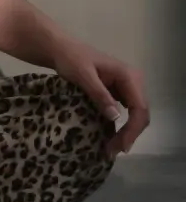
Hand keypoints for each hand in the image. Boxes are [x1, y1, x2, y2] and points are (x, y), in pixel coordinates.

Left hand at [51, 39, 149, 154]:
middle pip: (140, 114)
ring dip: (126, 132)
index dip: (132, 129)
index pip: (140, 107)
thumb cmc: (71, 59)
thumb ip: (99, 94)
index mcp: (129, 75)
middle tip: (113, 151)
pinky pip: (126, 112)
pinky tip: (111, 136)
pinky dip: (121, 126)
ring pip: (135, 115)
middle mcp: (133, 81)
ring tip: (111, 148)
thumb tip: (116, 116)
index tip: (121, 146)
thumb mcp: (83, 75)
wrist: (61, 49)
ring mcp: (127, 87)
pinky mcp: (119, 92)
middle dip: (129, 134)